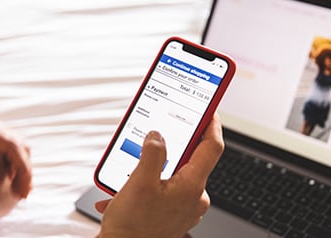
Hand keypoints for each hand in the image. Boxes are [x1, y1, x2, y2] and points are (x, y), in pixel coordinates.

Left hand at [0, 106, 31, 228]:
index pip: (14, 147)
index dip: (22, 170)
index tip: (23, 191)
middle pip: (21, 144)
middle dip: (25, 170)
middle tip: (22, 194)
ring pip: (16, 143)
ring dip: (20, 165)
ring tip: (16, 188)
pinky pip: (7, 143)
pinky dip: (12, 160)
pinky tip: (6, 175)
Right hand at [95, 115, 223, 237]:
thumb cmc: (132, 226)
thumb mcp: (139, 182)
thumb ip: (152, 153)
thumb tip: (158, 136)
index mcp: (191, 187)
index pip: (211, 148)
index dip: (211, 125)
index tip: (209, 111)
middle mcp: (193, 198)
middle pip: (190, 160)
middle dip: (169, 149)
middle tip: (154, 139)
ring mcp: (184, 207)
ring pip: (173, 175)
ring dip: (152, 170)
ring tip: (130, 176)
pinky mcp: (174, 213)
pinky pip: (165, 190)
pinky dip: (147, 186)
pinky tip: (127, 192)